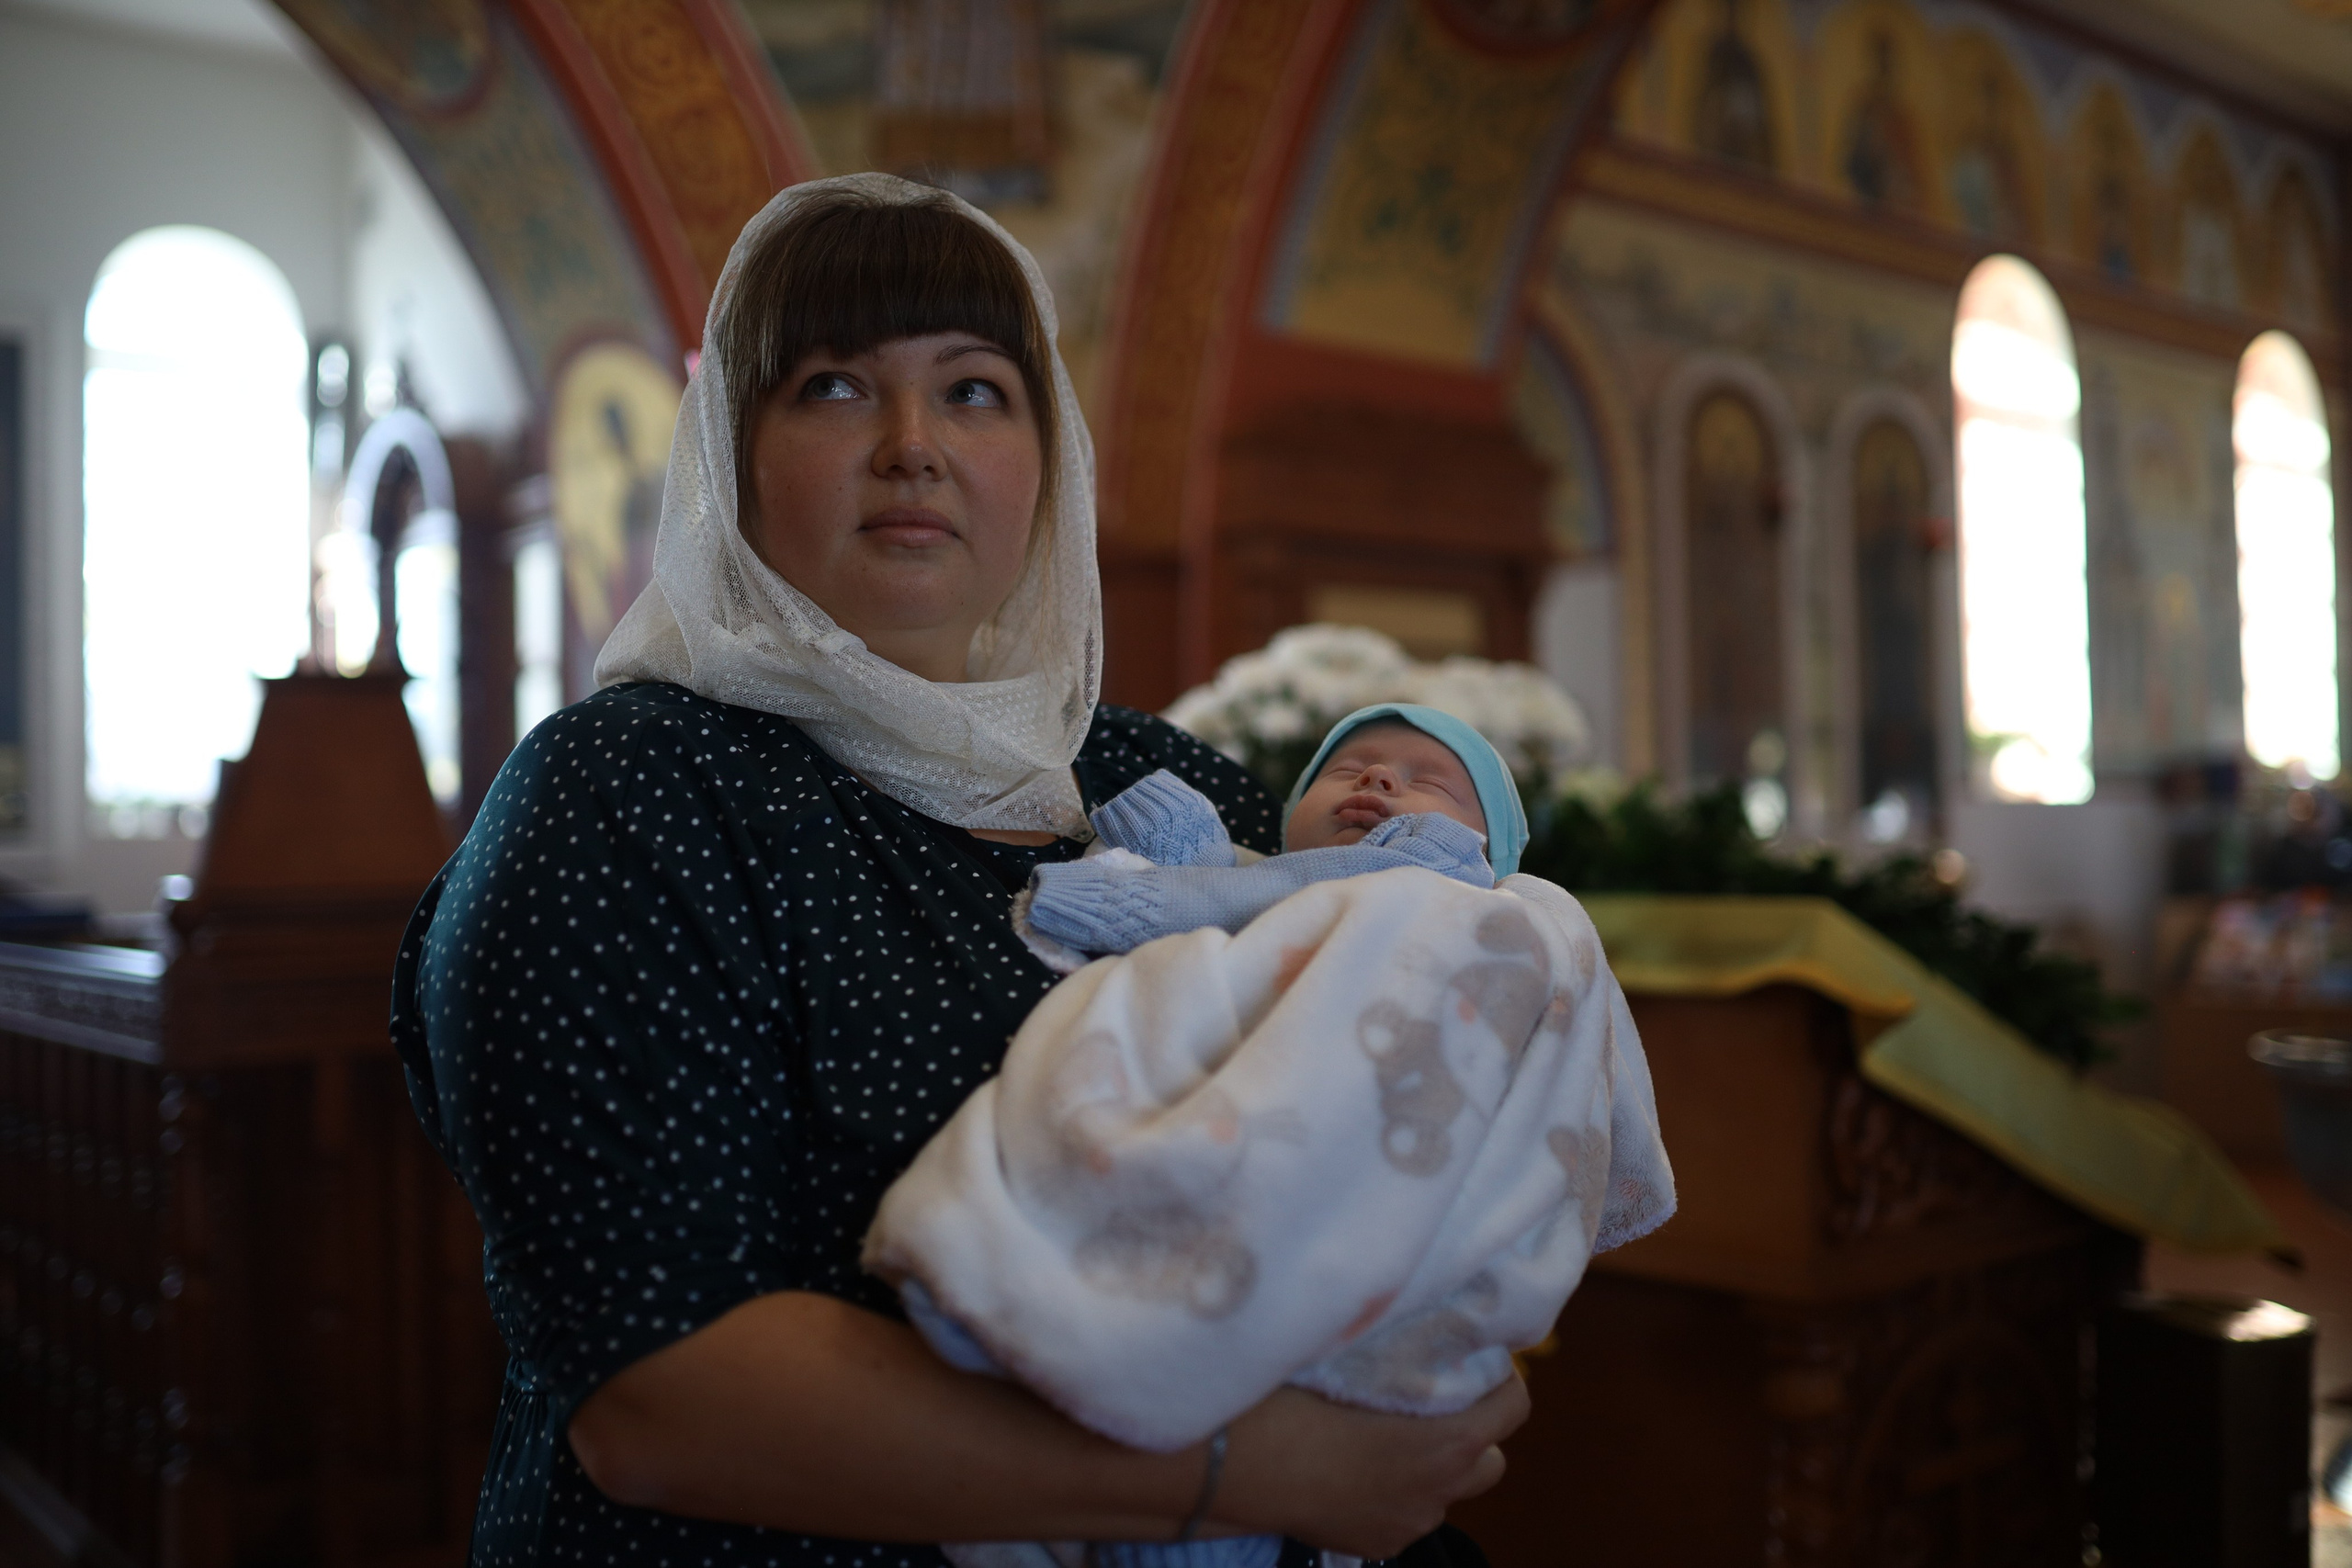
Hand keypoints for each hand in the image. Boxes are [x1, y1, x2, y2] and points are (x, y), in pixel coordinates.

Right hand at [1207, 1375, 1528, 1556]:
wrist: (1234, 1469)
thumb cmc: (1290, 1402)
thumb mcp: (1353, 1360)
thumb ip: (1399, 1351)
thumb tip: (1415, 1310)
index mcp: (1447, 1442)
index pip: (1514, 1406)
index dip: (1501, 1376)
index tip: (1473, 1354)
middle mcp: (1439, 1490)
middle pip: (1490, 1459)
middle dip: (1473, 1429)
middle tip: (1436, 1395)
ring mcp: (1408, 1523)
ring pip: (1446, 1491)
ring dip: (1434, 1464)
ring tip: (1390, 1432)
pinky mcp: (1377, 1544)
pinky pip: (1405, 1512)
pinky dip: (1396, 1491)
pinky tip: (1355, 1466)